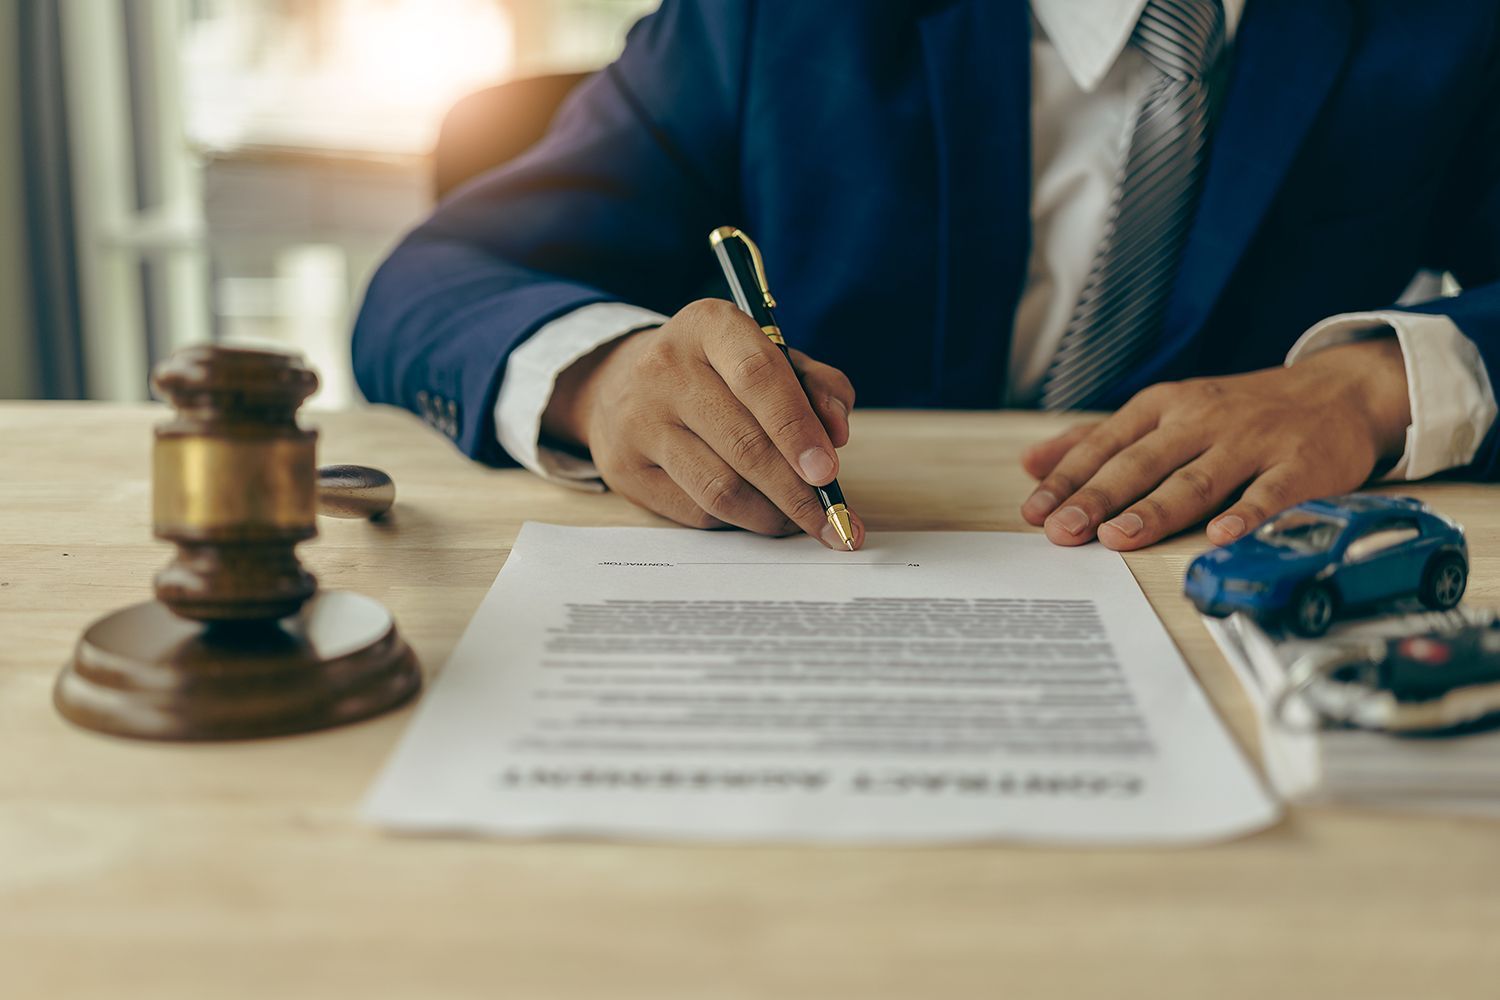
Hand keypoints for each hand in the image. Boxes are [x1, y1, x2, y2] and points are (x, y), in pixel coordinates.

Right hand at [542, 298, 863, 548]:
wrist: (624, 384)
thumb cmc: (718, 374)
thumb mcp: (771, 357)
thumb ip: (817, 386)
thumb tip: (837, 434)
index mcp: (709, 326)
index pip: (758, 376)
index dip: (797, 428)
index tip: (828, 472)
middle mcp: (666, 368)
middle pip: (743, 444)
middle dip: (796, 491)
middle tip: (829, 518)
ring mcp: (640, 420)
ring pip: (720, 488)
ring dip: (771, 515)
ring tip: (799, 520)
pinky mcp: (626, 468)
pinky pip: (696, 510)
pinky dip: (738, 521)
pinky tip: (759, 514)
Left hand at [1019, 338, 1411, 549]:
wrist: (1339, 391)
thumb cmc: (1238, 411)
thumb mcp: (1164, 412)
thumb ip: (1098, 439)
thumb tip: (1031, 463)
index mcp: (1165, 406)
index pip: (1107, 445)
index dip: (1069, 479)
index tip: (1035, 512)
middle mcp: (1204, 419)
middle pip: (1144, 462)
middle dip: (1100, 497)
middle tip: (1064, 529)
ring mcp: (1253, 441)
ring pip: (1197, 479)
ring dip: (1157, 509)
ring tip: (1120, 537)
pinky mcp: (1301, 464)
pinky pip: (1270, 492)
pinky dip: (1245, 514)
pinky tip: (1219, 537)